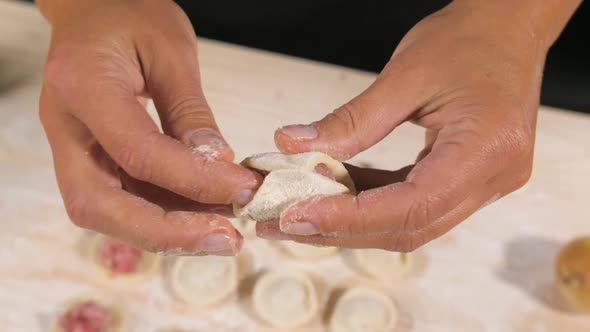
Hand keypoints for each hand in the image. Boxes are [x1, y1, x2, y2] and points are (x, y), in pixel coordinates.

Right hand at [39, 0, 260, 254]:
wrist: (94, 8)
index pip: (136, 151)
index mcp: (82, 84)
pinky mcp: (87, 156)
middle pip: (98, 205)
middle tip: (225, 239)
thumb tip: (217, 166)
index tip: (242, 190)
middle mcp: (64, 125)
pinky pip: (120, 198)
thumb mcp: (172, 51)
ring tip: (223, 229)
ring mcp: (71, 145)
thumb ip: (191, 113)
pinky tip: (203, 212)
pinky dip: (162, 212)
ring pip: (107, 211)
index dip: (193, 179)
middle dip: (166, 233)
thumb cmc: (129, 13)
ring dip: (167, 230)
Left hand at [259, 2, 551, 250]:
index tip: (297, 216)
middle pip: (409, 226)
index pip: (412, 205)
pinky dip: (371, 202)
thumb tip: (294, 145)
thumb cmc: (468, 40)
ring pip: (410, 222)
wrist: (507, 30)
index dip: (350, 217)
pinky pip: (414, 203)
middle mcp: (494, 177)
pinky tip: (335, 192)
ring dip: (352, 220)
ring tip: (301, 211)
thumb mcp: (405, 74)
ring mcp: (485, 184)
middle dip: (342, 228)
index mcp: (488, 148)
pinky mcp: (470, 180)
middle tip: (285, 221)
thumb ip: (350, 121)